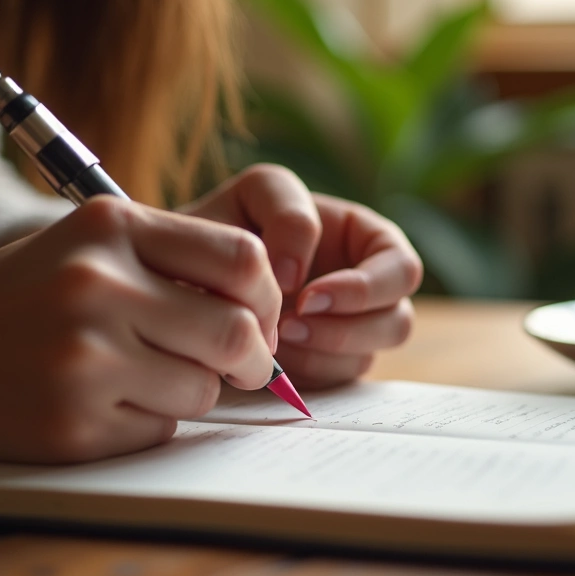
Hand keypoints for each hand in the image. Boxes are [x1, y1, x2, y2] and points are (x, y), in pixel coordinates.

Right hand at [0, 198, 281, 465]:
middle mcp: (99, 285)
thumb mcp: (84, 246)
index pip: (243, 258)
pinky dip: (146, 423)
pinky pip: (160, 430)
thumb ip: (170, 259)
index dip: (269, 297)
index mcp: (111, 227)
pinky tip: (99, 405)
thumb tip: (267, 311)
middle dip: (253, 359)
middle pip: (237, 332)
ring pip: (204, 389)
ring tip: (137, 378)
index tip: (259, 318)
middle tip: (242, 367)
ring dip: (189, 391)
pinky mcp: (73, 422)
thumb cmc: (16, 300)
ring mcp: (85, 357)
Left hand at [182, 165, 422, 389]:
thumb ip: (286, 217)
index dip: (356, 285)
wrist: (173, 279)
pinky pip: (342, 376)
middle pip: (401, 314)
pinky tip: (270, 356)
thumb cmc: (212, 231)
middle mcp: (363, 279)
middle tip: (292, 325)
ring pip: (376, 347)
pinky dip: (309, 372)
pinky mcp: (327, 358)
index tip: (289, 284)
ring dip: (329, 347)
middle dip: (351, 322)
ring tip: (276, 340)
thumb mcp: (248, 199)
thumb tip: (303, 278)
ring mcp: (348, 323)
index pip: (397, 264)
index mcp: (357, 233)